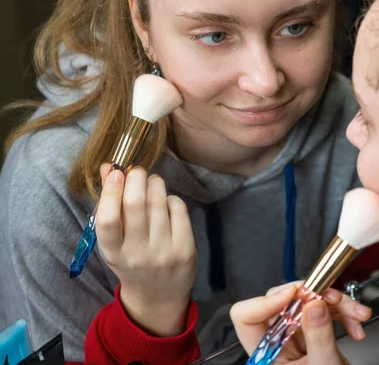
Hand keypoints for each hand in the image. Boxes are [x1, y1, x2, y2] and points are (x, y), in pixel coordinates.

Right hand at [96, 165, 196, 335]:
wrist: (158, 296)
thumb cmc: (131, 260)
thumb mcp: (115, 241)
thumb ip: (109, 204)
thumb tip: (108, 167)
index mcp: (114, 253)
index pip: (108, 221)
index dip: (111, 192)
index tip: (116, 172)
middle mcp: (138, 254)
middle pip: (136, 205)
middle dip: (137, 179)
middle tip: (137, 171)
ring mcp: (164, 252)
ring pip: (159, 202)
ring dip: (155, 184)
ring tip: (152, 182)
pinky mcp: (185, 249)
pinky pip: (178, 209)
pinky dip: (171, 198)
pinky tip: (166, 202)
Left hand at [230, 282, 371, 363]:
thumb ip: (319, 338)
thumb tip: (313, 304)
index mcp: (266, 358)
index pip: (246, 317)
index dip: (266, 301)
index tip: (294, 295)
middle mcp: (275, 345)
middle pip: (281, 302)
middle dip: (313, 296)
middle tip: (333, 298)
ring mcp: (293, 338)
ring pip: (306, 302)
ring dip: (337, 304)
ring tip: (356, 313)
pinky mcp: (311, 333)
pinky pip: (322, 309)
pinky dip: (342, 312)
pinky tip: (355, 322)